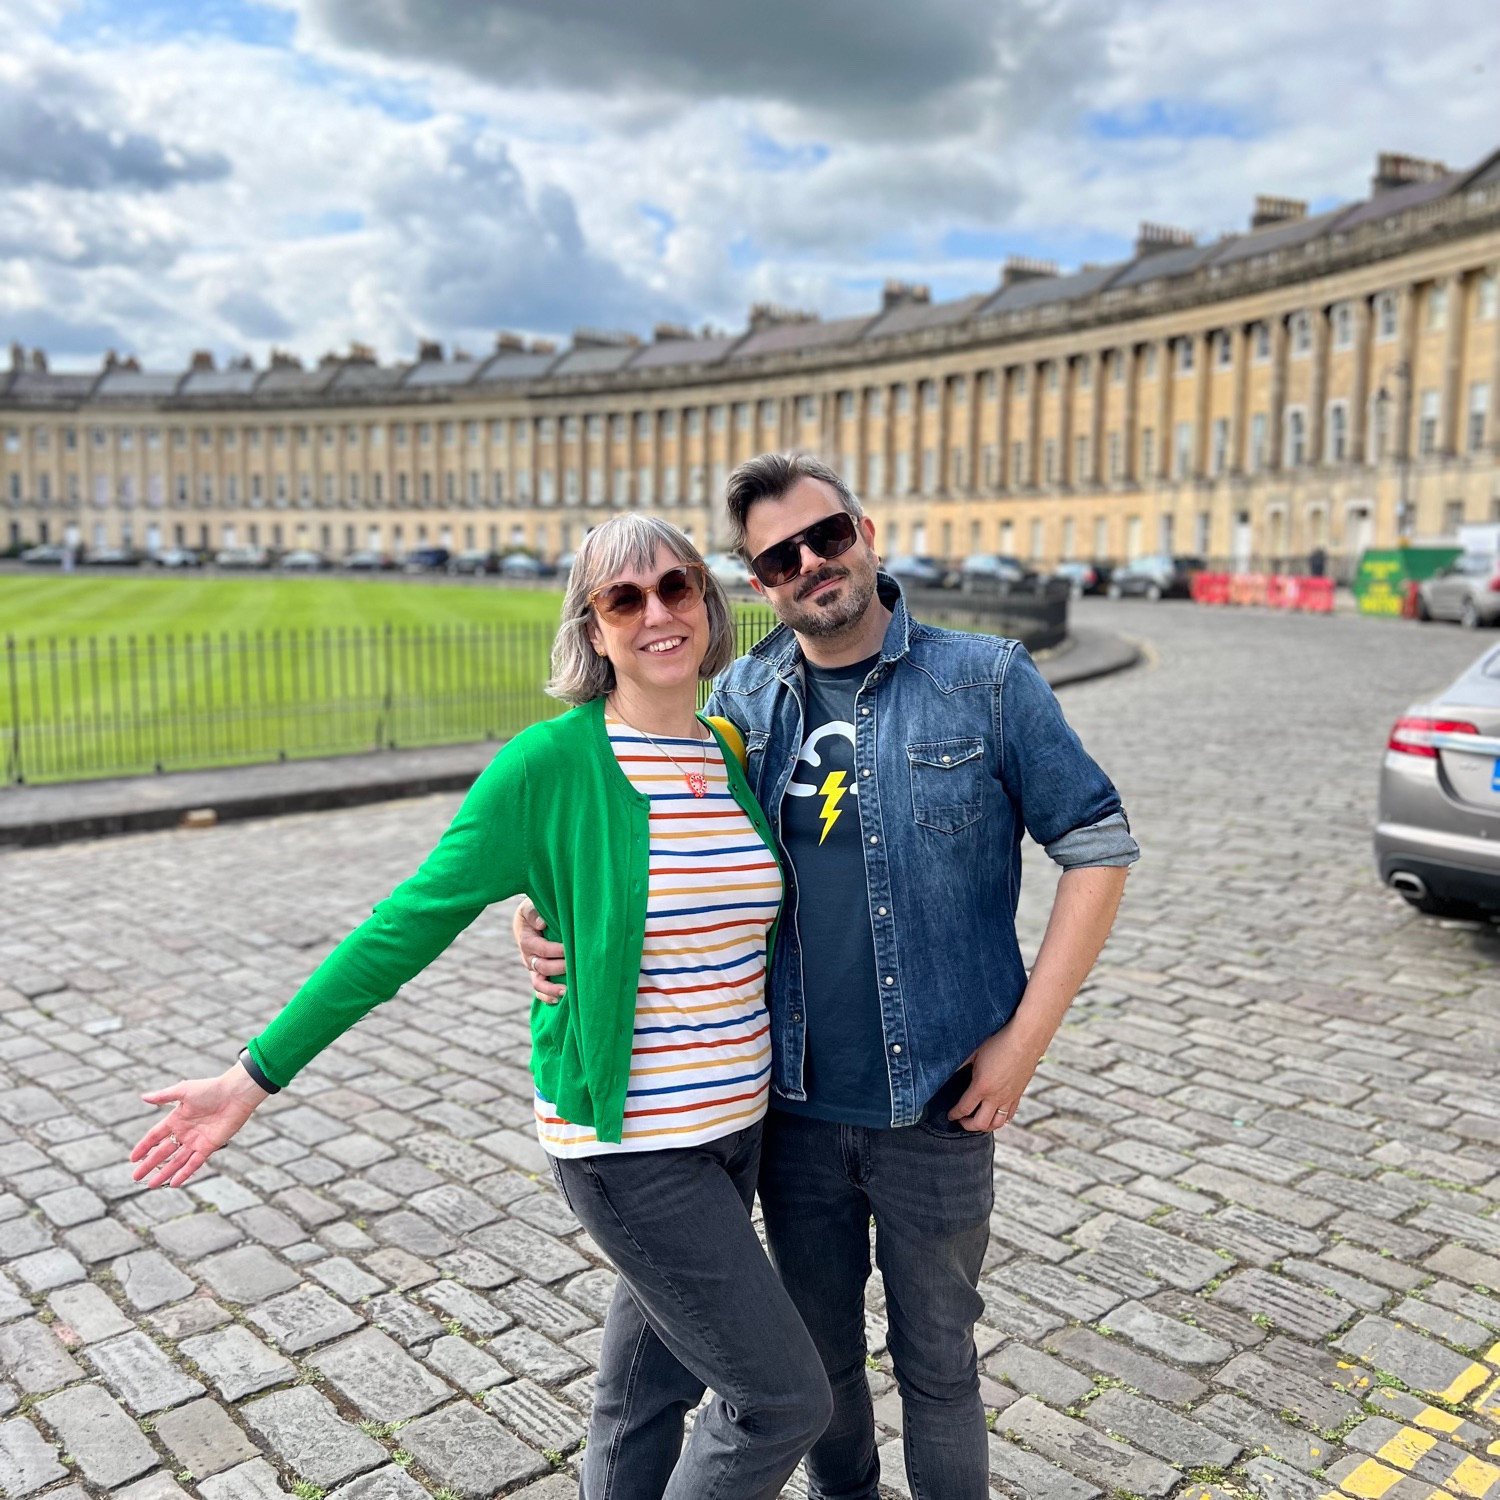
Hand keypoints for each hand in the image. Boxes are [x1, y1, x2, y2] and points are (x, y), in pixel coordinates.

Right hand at [129, 1064, 267, 1188]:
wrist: (236, 1094)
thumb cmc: (211, 1089)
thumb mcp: (184, 1090)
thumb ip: (164, 1096)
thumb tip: (143, 1097)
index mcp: (176, 1118)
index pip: (155, 1136)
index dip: (144, 1147)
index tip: (133, 1158)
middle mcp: (185, 1132)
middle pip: (163, 1152)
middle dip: (150, 1164)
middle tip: (136, 1177)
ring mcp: (196, 1140)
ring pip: (177, 1161)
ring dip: (164, 1173)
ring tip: (151, 1185)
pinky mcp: (209, 1146)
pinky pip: (194, 1163)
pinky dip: (184, 1173)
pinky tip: (173, 1183)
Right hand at [513, 898, 566, 1003]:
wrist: (530, 917)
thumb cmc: (535, 910)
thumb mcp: (530, 906)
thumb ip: (534, 912)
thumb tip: (541, 923)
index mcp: (526, 940)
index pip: (542, 949)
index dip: (556, 951)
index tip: (571, 949)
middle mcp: (528, 957)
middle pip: (542, 967)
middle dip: (559, 968)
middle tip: (576, 966)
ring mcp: (533, 968)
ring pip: (538, 984)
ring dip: (552, 989)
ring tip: (567, 992)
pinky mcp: (538, 974)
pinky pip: (539, 990)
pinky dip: (547, 997)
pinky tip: (560, 1000)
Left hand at [948, 1026, 1041, 1132]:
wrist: (1025, 1039)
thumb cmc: (998, 1042)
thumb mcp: (974, 1051)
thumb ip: (960, 1064)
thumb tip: (946, 1070)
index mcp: (982, 1086)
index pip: (964, 1108)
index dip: (954, 1114)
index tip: (950, 1115)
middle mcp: (996, 1097)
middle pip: (980, 1123)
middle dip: (968, 1125)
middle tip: (961, 1120)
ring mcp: (1009, 1098)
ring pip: (997, 1124)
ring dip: (984, 1126)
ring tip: (977, 1121)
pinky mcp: (1019, 1095)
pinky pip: (1009, 1116)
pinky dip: (1000, 1120)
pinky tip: (994, 1115)